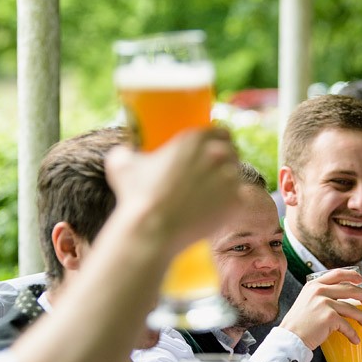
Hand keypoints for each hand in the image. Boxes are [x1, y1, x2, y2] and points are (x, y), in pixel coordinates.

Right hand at [104, 129, 241, 256]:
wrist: (152, 230)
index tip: (214, 149)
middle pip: (232, 152)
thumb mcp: (121, 164)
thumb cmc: (136, 196)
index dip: (219, 140)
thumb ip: (125, 152)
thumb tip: (124, 152)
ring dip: (229, 181)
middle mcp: (217, 154)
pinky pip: (240, 199)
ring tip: (215, 193)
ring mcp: (230, 178)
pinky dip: (232, 204)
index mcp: (195, 139)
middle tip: (213, 173)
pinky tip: (221, 208)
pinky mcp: (236, 202)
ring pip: (237, 176)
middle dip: (225, 160)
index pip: (221, 132)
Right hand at [279, 268, 361, 349]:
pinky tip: (355, 339)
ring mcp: (325, 303)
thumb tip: (338, 298)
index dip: (352, 275)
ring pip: (352, 309)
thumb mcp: (305, 301)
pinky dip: (352, 334)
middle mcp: (319, 291)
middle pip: (349, 289)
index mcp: (313, 285)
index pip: (337, 274)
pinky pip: (347, 325)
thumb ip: (318, 296)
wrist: (289, 338)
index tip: (360, 280)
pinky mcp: (329, 317)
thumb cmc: (297, 324)